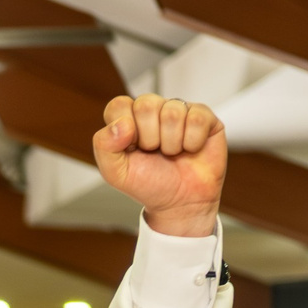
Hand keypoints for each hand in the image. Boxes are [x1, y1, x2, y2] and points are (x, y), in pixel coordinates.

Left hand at [94, 93, 226, 237]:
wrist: (181, 203)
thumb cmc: (149, 185)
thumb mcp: (115, 173)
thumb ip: (104, 146)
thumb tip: (122, 124)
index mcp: (128, 120)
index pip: (119, 105)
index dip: (125, 129)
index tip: (132, 148)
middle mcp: (153, 111)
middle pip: (146, 104)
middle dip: (149, 138)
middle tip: (154, 152)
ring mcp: (179, 111)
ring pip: (173, 112)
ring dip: (171, 143)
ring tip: (172, 154)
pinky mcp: (203, 116)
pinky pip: (197, 118)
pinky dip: (192, 142)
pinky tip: (190, 149)